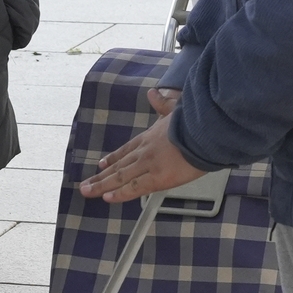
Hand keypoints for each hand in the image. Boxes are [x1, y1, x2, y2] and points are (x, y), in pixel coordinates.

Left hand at [82, 96, 206, 202]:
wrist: (205, 130)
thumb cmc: (194, 121)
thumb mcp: (176, 107)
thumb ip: (163, 103)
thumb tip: (153, 93)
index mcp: (150, 136)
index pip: (126, 150)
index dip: (113, 158)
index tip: (102, 164)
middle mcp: (145, 151)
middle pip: (118, 166)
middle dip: (100, 176)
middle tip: (86, 184)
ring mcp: (149, 165)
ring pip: (120, 177)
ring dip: (102, 185)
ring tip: (87, 191)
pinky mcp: (158, 178)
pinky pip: (135, 188)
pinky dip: (120, 193)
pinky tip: (108, 198)